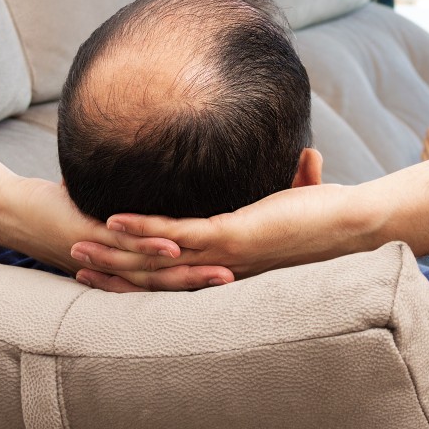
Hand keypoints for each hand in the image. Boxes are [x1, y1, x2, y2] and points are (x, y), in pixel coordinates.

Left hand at [9, 178, 232, 290]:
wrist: (13, 212)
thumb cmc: (60, 211)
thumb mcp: (103, 211)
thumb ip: (130, 209)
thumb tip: (155, 186)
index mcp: (125, 264)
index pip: (173, 276)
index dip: (205, 279)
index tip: (241, 278)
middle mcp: (118, 267)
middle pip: (169, 281)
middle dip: (207, 284)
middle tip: (245, 285)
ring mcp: (104, 253)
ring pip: (150, 268)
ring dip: (188, 273)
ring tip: (223, 274)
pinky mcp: (89, 236)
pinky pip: (123, 246)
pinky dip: (150, 244)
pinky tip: (173, 245)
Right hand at [70, 183, 383, 291]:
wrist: (356, 223)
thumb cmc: (333, 216)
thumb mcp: (306, 197)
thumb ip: (298, 180)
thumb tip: (307, 157)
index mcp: (231, 258)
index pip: (174, 269)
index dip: (138, 269)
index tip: (105, 263)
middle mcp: (222, 262)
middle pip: (155, 271)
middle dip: (113, 268)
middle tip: (72, 261)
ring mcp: (225, 251)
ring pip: (158, 256)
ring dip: (116, 250)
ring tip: (78, 246)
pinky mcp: (233, 235)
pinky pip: (179, 233)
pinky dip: (146, 227)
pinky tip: (114, 221)